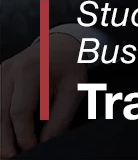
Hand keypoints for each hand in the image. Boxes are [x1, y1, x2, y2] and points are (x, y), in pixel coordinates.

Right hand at [0, 34, 85, 157]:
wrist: (61, 44)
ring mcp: (1, 73)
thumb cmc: (69, 66)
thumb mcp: (75, 88)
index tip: (31, 148)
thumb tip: (45, 142)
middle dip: (5, 140)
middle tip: (10, 157)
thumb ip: (61, 116)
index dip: (23, 135)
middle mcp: (10, 69)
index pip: (19, 111)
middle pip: (1, 113)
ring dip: (0, 133)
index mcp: (30, 69)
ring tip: (6, 152)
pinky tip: (5, 135)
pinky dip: (0, 122)